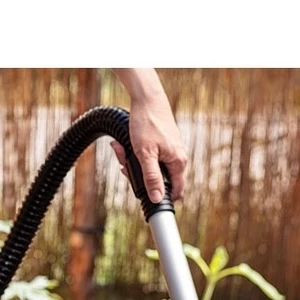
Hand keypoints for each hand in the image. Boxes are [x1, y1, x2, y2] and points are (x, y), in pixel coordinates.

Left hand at [110, 70, 187, 202]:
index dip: (161, 199)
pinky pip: (148, 157)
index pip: (176, 191)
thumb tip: (156, 198)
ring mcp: (170, 151)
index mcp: (178, 162)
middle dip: (139, 177)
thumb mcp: (145, 154)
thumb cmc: (147, 124)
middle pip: (159, 180)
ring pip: (150, 168)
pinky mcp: (162, 145)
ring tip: (121, 150)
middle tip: (124, 167)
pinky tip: (123, 146)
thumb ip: (151, 178)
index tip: (145, 199)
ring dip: (132, 164)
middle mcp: (178, 158)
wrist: (147, 99)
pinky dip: (134, 154)